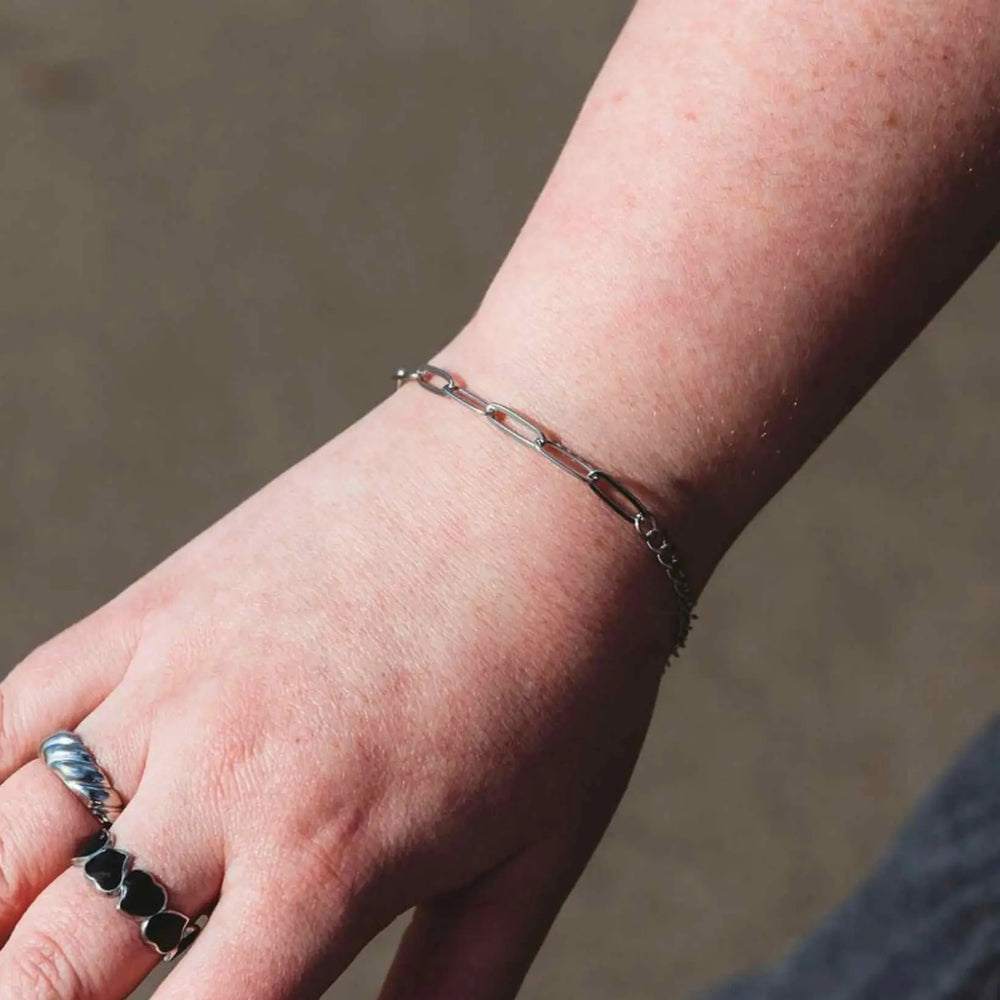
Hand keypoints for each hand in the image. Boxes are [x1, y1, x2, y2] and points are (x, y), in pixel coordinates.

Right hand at [0, 376, 671, 999]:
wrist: (540, 480)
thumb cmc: (564, 664)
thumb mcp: (538, 847)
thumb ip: (456, 985)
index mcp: (327, 856)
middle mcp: (222, 775)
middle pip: (54, 965)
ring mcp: (172, 679)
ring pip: (6, 845)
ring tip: (27, 951)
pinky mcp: (157, 606)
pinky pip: (18, 712)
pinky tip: (4, 840)